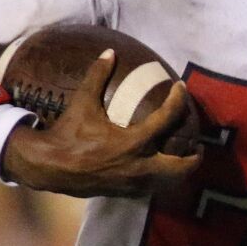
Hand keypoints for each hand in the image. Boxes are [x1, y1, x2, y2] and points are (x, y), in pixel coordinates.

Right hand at [3, 50, 200, 198]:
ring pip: (169, 182)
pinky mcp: (126, 193)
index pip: (167, 119)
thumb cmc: (67, 134)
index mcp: (133, 142)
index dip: (178, 101)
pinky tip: (157, 168)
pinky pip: (152, 187)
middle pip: (182, 167)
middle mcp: (139, 166)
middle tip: (196, 145)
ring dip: (179, 170)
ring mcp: (134, 184)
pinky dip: (160, 178)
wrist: (50, 168)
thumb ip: (97, 76)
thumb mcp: (82, 103)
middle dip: (194, 157)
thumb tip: (109, 52)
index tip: (181, 89)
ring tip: (181, 157)